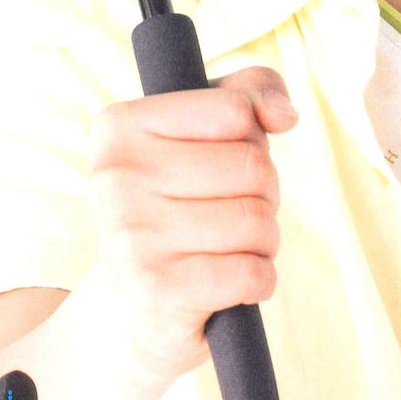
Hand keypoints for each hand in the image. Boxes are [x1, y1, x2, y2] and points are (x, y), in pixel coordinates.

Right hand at [87, 65, 298, 382]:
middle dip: (263, 193)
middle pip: (253, 166)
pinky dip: (260, 279)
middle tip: (228, 212)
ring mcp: (132, 235)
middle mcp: (115, 176)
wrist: (134, 308)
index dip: (250, 138)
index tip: (221, 160)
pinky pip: (253, 273)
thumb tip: (284, 114)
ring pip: (258, 220)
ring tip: (228, 247)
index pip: (235, 111)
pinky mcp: (157, 291)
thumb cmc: (180, 199)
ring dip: (264, 239)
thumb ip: (251, 91)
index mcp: (119, 127)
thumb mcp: (205, 129)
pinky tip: (229, 283)